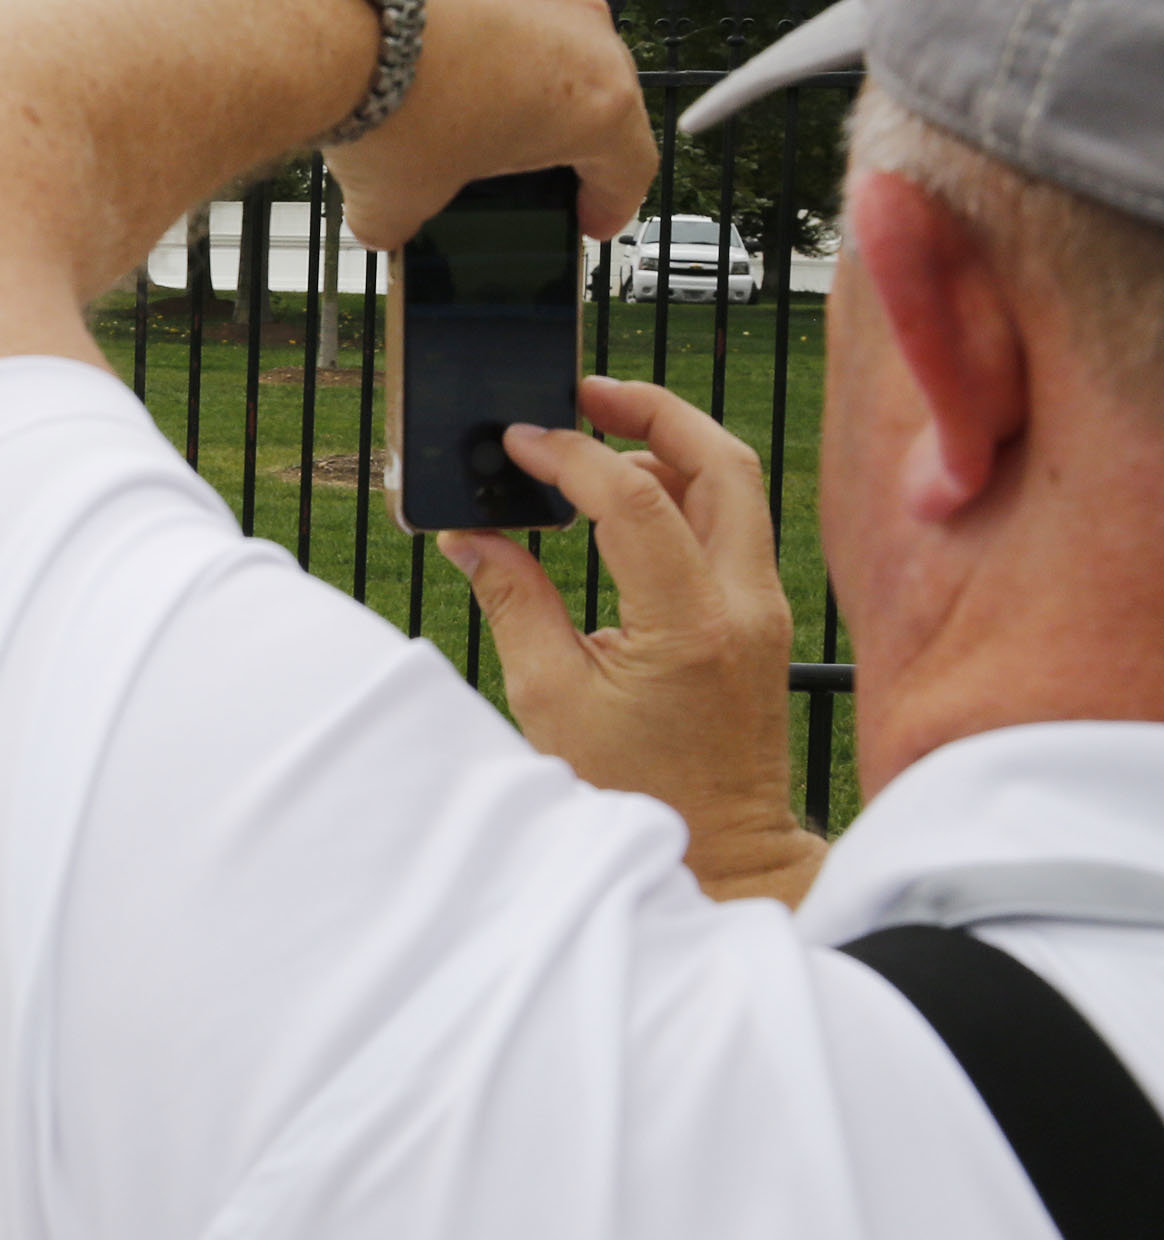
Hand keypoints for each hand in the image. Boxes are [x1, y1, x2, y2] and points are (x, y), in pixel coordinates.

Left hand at [318, 0, 656, 250]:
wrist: (328, 8)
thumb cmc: (390, 99)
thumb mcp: (400, 198)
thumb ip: (405, 221)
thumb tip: (383, 223)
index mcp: (597, 102)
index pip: (629, 166)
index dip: (611, 204)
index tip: (591, 219)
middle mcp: (582, 29)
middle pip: (594, 94)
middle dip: (560, 137)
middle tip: (527, 169)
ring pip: (545, 38)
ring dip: (515, 76)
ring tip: (461, 111)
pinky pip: (493, 1)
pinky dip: (471, 31)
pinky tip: (426, 56)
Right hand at [444, 377, 827, 905]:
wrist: (721, 847)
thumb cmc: (635, 788)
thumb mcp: (551, 698)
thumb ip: (514, 601)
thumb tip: (474, 536)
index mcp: (691, 625)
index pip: (635, 499)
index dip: (569, 457)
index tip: (518, 442)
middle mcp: (745, 603)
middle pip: (722, 459)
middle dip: (650, 410)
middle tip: (582, 393)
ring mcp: (764, 605)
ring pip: (734, 483)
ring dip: (668, 445)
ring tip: (593, 442)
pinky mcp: (761, 614)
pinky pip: (730, 522)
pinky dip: (681, 490)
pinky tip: (622, 500)